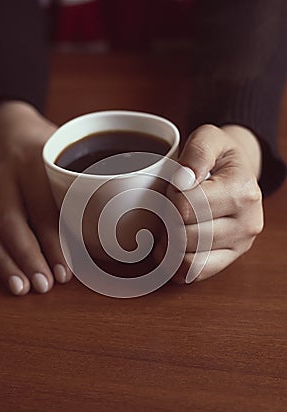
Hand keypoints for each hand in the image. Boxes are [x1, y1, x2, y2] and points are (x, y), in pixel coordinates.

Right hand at [0, 101, 71, 294]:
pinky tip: (9, 276)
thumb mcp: (68, 149)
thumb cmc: (47, 142)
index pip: (45, 204)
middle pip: (13, 219)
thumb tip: (124, 220)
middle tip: (47, 284)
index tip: (68, 269)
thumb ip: (88, 176)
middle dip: (30, 256)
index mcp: (36, 158)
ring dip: (9, 262)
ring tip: (24, 289)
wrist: (6, 124)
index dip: (55, 240)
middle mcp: (8, 172)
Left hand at [154, 124, 263, 282]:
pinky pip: (196, 273)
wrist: (239, 174)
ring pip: (188, 259)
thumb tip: (183, 180)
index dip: (168, 198)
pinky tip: (170, 248)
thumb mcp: (209, 138)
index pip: (187, 206)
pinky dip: (176, 265)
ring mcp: (241, 244)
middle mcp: (247, 222)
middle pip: (186, 235)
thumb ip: (197, 151)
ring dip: (167, 245)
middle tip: (164, 208)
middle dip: (166, 221)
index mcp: (242, 191)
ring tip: (165, 227)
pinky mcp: (230, 259)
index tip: (171, 187)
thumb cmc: (220, 156)